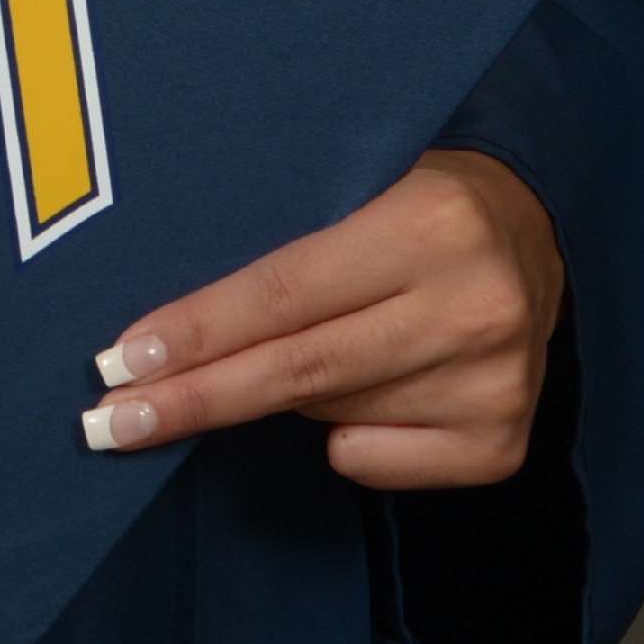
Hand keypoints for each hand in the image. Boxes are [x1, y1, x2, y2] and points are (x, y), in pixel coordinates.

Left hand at [82, 150, 564, 488]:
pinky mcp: (503, 444)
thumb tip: (169, 326)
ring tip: (307, 343)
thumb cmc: (415, 197)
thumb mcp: (358, 182)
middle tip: (109, 422)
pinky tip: (368, 384)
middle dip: (193, 398)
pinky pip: (370, 461)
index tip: (119, 361)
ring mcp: (494, 384)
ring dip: (283, 393)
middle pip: (296, 370)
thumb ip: (287, 243)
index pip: (283, 292)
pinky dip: (343, 435)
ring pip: (329, 414)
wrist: (535, 230)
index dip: (195, 331)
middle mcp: (471, 307)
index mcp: (428, 225)